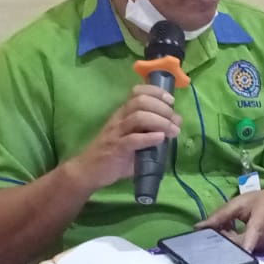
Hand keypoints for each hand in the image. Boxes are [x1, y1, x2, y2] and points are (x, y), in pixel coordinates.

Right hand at [66, 84, 181, 191]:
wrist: (88, 171)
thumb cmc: (113, 155)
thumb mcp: (132, 139)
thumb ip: (149, 133)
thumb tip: (172, 130)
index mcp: (122, 113)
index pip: (138, 92)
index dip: (156, 92)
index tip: (171, 100)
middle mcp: (119, 119)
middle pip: (141, 102)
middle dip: (162, 108)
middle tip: (176, 120)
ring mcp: (116, 133)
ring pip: (138, 117)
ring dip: (160, 121)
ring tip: (172, 130)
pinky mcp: (116, 148)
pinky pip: (133, 139)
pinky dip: (149, 137)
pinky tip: (160, 138)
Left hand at [195, 188, 263, 254]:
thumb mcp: (244, 201)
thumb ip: (222, 215)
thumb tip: (199, 227)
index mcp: (261, 222)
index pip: (249, 237)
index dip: (240, 247)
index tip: (229, 257)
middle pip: (238, 246)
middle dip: (224, 240)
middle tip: (216, 229)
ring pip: (243, 249)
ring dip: (232, 242)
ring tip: (230, 228)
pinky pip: (250, 251)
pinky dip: (241, 244)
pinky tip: (240, 234)